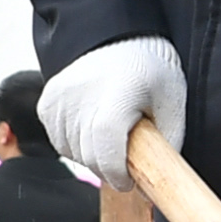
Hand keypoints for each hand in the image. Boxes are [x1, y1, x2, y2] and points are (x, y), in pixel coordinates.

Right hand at [37, 36, 183, 178]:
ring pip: (72, 152)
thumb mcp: (173, 104)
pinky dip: (75, 145)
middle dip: (108, 169)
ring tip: (111, 137)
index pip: (106, 144)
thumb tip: (155, 183)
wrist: (119, 38)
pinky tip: (92, 129)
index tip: (129, 182)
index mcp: (118, 91)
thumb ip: (169, 142)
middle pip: (89, 154)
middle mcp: (83, 93)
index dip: (116, 172)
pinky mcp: (48, 101)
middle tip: (126, 164)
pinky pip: (58, 140)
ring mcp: (61, 97)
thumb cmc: (150, 71)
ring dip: (92, 157)